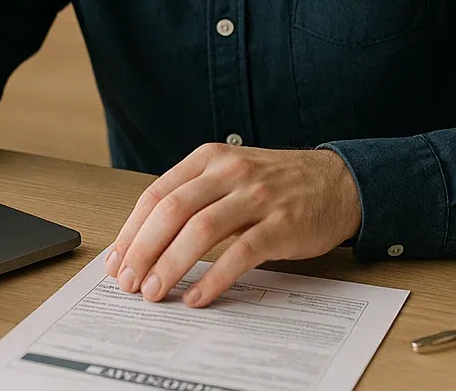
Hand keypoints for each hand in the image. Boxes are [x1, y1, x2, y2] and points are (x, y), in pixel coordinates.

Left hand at [104, 144, 361, 307]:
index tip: (116, 261)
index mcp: (210, 158)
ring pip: (200, 230)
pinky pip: (240, 253)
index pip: (157, 194)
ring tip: (154, 292)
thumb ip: (195, 197)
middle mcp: (230, 171)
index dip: (131, 230)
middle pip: (172, 210)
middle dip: (143, 250)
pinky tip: (197, 297)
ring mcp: (257, 196)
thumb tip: (147, 243)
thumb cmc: (278, 184)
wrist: (339, 182)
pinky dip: (213, 278)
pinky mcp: (281, 224)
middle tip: (128, 283)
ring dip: (170, 265)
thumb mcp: (231, 174)